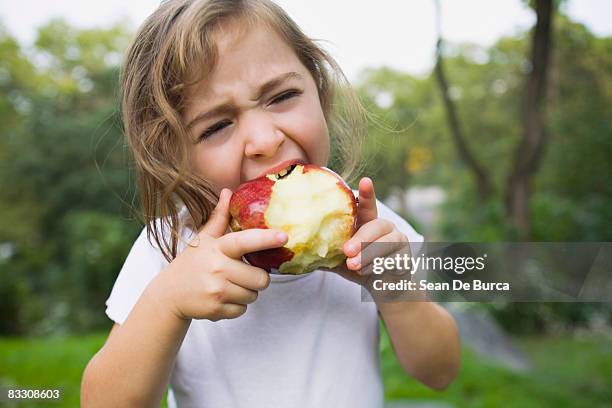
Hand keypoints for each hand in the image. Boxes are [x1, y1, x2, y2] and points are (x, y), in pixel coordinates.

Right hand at [155, 188, 288, 321]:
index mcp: (217, 248)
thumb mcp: (203, 238)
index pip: (245, 241)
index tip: (284, 236)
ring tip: (229, 285)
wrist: (169, 294)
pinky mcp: (216, 310)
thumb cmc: (191, 263)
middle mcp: (217, 268)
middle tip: (243, 274)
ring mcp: (216, 290)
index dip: (266, 239)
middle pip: (260, 278)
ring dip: (247, 292)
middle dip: (257, 278)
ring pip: (253, 295)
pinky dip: (237, 306)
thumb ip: (219, 218)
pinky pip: (243, 310)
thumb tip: (228, 192)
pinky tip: (222, 298)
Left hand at [323, 177, 409, 285]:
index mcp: (367, 222)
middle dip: (361, 238)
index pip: (367, 205)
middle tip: (347, 251)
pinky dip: (376, 267)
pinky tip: (364, 272)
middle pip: (376, 225)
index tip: (365, 181)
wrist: (381, 287)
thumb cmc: (357, 267)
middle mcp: (385, 227)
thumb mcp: (336, 258)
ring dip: (368, 254)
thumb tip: (294, 247)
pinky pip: (392, 259)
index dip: (367, 193)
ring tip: (353, 265)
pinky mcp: (406, 257)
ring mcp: (398, 240)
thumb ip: (321, 251)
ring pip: (386, 244)